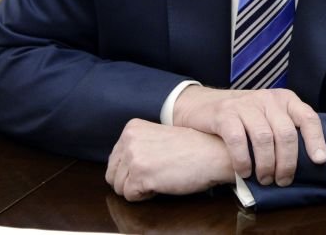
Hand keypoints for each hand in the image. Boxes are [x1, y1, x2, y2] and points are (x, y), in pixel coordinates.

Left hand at [105, 118, 233, 200]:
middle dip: (131, 182)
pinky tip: (162, 183)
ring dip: (139, 189)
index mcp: (131, 128)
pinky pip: (130, 197)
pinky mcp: (141, 175)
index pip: (114, 160)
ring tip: (160, 177)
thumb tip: (119, 168)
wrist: (212, 153)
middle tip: (156, 174)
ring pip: (120, 188)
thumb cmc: (192, 148)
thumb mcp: (157, 139)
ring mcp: (133, 157)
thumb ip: (137, 147)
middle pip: (112, 175)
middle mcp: (128, 140)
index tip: (153, 165)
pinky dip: (146, 196)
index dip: (132, 170)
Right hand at [171, 86, 325, 186]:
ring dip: (266, 165)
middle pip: (286, 133)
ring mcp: (245, 104)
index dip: (316, 140)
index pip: (308, 117)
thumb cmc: (245, 117)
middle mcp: (268, 99)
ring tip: (265, 180)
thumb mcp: (270, 116)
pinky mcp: (224, 113)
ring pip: (264, 138)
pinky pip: (238, 140)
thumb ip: (287, 129)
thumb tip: (311, 161)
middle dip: (287, 162)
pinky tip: (244, 172)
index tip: (320, 161)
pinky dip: (243, 161)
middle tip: (283, 181)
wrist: (204, 104)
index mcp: (285, 99)